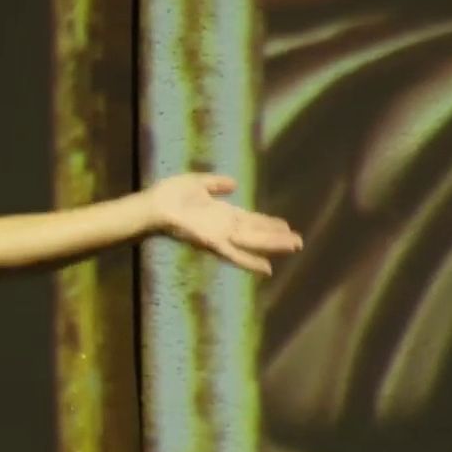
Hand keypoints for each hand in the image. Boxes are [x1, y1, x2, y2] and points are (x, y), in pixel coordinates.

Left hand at [146, 174, 301, 275]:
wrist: (151, 207)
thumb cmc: (168, 195)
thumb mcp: (197, 182)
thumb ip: (216, 183)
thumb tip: (234, 184)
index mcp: (221, 212)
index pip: (250, 219)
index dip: (268, 222)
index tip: (286, 225)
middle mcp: (223, 226)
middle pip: (256, 233)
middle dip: (277, 237)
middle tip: (299, 241)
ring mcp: (219, 236)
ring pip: (252, 243)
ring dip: (273, 246)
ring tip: (295, 247)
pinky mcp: (211, 244)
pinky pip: (235, 255)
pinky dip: (251, 262)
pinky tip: (267, 269)